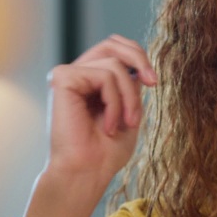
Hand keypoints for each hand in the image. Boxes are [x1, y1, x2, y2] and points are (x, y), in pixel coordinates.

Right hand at [44, 34, 157, 187]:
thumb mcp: (129, 113)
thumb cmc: (106, 153)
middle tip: (153, 83)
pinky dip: (115, 102)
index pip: (114, 49)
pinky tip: (108, 126)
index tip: (154, 82)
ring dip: (130, 97)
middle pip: (112, 43)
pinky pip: (105, 76)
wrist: (87, 173)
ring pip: (114, 65)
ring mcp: (67, 75)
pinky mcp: (62, 78)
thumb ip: (132, 87)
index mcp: (89, 81)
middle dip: (139, 59)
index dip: (137, 56)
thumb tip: (139, 66)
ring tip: (126, 123)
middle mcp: (76, 74)